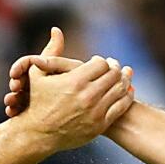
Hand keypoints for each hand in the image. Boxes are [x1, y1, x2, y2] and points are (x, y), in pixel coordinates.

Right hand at [3, 28, 132, 116]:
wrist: (38, 134)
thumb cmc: (37, 101)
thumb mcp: (38, 74)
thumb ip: (51, 51)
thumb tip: (56, 30)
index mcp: (74, 81)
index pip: (101, 63)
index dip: (103, 61)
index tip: (101, 62)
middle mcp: (87, 96)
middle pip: (114, 75)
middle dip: (116, 69)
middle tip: (115, 67)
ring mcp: (95, 112)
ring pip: (120, 89)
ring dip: (125, 80)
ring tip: (123, 77)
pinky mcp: (100, 125)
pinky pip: (121, 106)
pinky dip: (127, 96)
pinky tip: (126, 92)